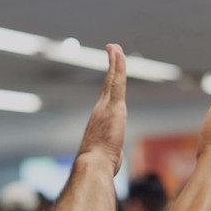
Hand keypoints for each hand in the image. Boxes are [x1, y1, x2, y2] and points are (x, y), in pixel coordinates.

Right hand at [77, 43, 127, 174]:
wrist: (93, 165)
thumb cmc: (98, 165)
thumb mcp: (106, 155)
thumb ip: (112, 152)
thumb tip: (113, 160)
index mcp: (100, 119)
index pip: (107, 96)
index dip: (109, 83)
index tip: (111, 73)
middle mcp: (100, 109)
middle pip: (108, 82)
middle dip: (111, 65)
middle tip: (112, 48)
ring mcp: (106, 106)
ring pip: (112, 78)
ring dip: (115, 60)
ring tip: (115, 46)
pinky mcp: (114, 106)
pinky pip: (117, 81)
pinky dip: (117, 65)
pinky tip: (118, 53)